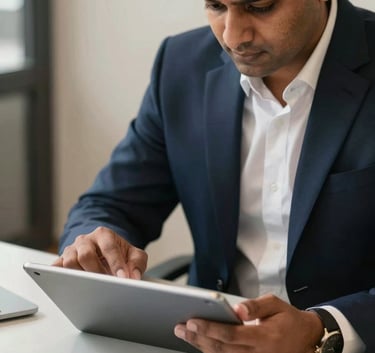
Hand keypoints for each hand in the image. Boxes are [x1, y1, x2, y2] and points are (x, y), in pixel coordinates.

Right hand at [52, 226, 147, 278]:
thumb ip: (138, 263)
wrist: (105, 250)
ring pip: (69, 262)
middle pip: (85, 254)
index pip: (109, 248)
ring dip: (80, 276)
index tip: (123, 278)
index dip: (116, 264)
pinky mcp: (61, 261)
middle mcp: (85, 240)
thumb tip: (134, 277)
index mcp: (103, 234)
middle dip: (97, 271)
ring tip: (92, 287)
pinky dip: (58, 276)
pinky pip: (56, 268)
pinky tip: (67, 285)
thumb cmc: (118, 253)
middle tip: (107, 284)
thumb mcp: (133, 254)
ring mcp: (72, 250)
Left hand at [174, 294, 323, 352]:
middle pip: (221, 349)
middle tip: (180, 327)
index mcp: (264, 338)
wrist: (308, 339)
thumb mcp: (276, 305)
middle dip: (197, 337)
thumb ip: (256, 306)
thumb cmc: (289, 320)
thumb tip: (237, 309)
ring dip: (201, 346)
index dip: (209, 328)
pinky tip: (201, 344)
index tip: (191, 321)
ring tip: (185, 334)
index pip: (230, 335)